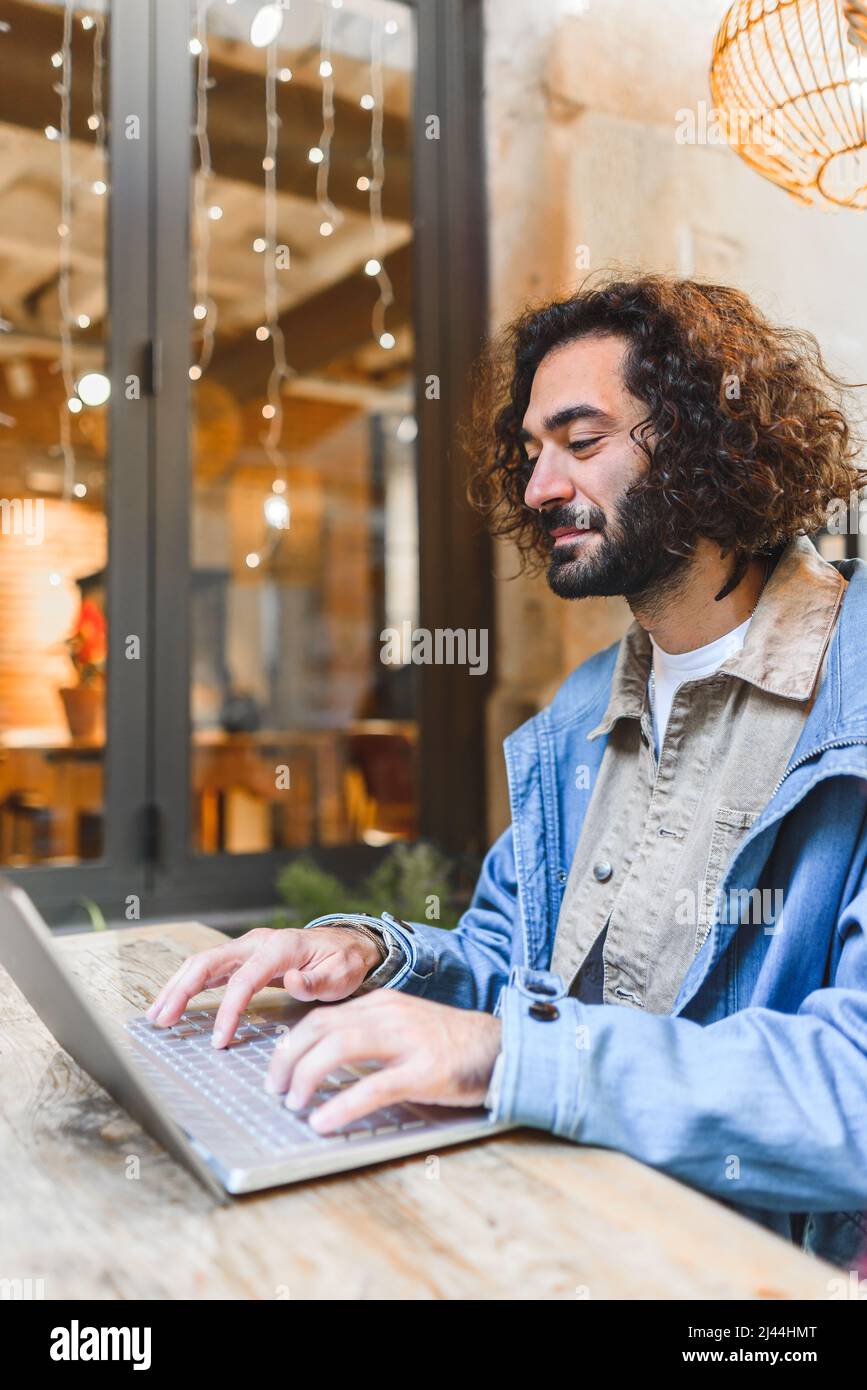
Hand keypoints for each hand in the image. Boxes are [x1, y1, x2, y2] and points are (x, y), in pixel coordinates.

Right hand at [145, 925, 382, 1046]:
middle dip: (182, 991)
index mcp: (280, 947)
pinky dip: (188, 984)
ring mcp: (247, 947)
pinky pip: (210, 968)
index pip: (244, 979)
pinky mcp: (243, 957)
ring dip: (177, 987)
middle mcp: (257, 942)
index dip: (227, 1010)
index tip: (218, 1040)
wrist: (347, 945)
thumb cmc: (343, 962)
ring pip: (202, 963)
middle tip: (161, 1020)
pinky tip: (173, 1002)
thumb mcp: (341, 975)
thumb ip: (316, 982)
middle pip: (209, 962)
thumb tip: (293, 983)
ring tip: (157, 1015)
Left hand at [265, 991, 502, 1132]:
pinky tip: (324, 1122)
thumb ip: (370, 1033)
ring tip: (293, 1103)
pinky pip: (374, 1087)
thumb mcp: (405, 1026)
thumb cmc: (451, 1044)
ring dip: (307, 1076)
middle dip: (288, 1057)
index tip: (277, 1066)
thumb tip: (324, 1055)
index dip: (292, 1042)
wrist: (502, 1048)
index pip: (322, 1016)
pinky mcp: (424, 1072)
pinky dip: (342, 1105)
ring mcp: (407, 1041)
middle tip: (274, 1087)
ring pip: (340, 1048)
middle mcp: (389, 1015)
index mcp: (381, 1004)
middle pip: (321, 1028)